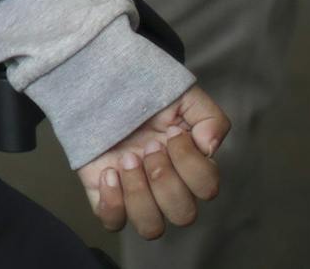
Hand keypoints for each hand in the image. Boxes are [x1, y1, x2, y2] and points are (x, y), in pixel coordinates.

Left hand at [77, 84, 228, 239]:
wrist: (100, 81)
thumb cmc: (144, 90)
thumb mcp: (182, 94)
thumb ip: (209, 117)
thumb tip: (209, 147)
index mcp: (189, 165)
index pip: (207, 188)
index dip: (190, 163)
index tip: (171, 132)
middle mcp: (166, 186)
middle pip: (183, 215)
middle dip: (163, 177)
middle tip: (146, 146)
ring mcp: (135, 192)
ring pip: (151, 227)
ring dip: (139, 192)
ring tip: (126, 159)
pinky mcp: (104, 193)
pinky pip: (113, 222)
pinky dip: (112, 204)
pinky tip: (108, 172)